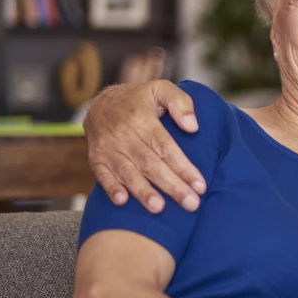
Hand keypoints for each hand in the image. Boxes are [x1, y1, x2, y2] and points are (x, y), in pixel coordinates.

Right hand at [84, 81, 205, 212]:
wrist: (100, 104)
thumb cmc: (140, 100)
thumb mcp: (161, 89)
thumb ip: (180, 103)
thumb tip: (193, 127)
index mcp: (142, 119)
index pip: (166, 147)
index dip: (184, 167)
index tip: (200, 185)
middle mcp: (124, 135)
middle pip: (151, 164)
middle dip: (172, 186)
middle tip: (192, 204)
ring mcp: (108, 148)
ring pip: (128, 173)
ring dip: (143, 192)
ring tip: (160, 208)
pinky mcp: (96, 159)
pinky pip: (102, 175)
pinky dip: (111, 188)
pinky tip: (123, 202)